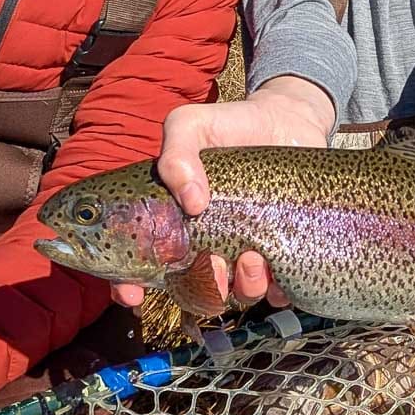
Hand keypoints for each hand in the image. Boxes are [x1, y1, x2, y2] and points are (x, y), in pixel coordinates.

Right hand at [113, 76, 334, 310]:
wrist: (286, 120)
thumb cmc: (229, 126)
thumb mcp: (190, 125)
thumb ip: (176, 154)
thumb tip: (192, 203)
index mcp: (173, 222)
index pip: (140, 265)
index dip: (128, 286)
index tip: (133, 293)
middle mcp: (205, 243)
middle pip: (191, 288)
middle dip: (199, 287)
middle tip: (210, 261)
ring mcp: (244, 252)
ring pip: (236, 293)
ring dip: (241, 285)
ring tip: (252, 256)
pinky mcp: (281, 253)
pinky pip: (277, 290)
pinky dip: (276, 289)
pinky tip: (277, 264)